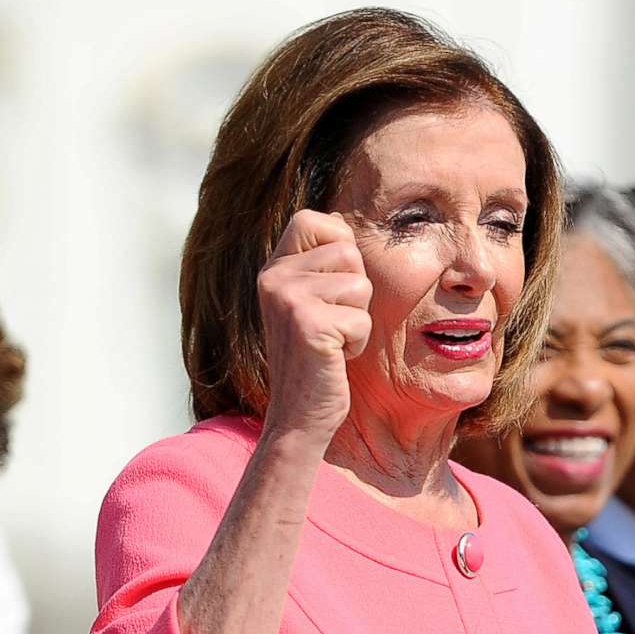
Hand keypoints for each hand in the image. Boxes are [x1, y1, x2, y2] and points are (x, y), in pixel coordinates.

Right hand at [256, 209, 373, 443]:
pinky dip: (357, 343)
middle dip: (355, 291)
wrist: (300, 414)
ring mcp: (287, 299)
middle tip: (332, 322)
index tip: (334, 284)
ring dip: (358, 319)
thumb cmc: (317, 359)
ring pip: (360, 285)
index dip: (339, 243)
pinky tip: (333, 357)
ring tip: (332, 340)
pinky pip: (361, 320)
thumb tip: (339, 221)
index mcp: (273, 269)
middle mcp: (273, 278)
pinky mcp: (307, 324)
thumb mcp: (312, 302)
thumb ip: (320, 264)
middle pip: (347, 252)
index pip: (313, 219)